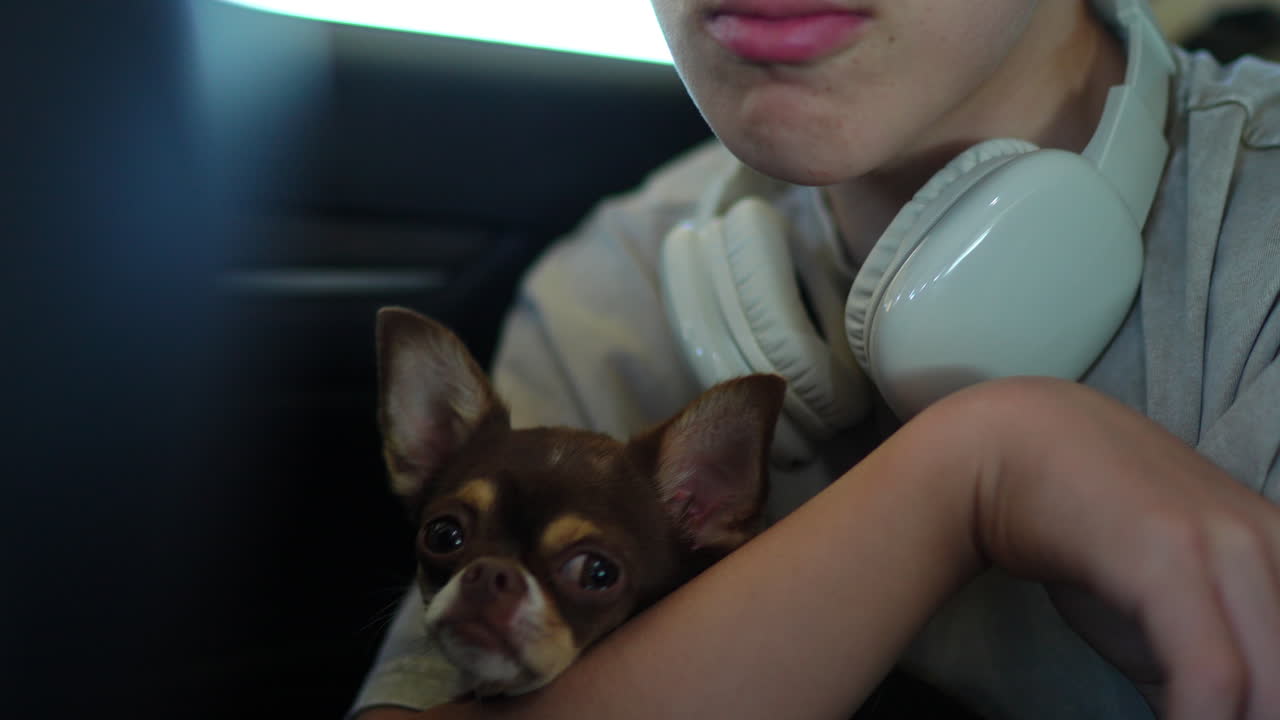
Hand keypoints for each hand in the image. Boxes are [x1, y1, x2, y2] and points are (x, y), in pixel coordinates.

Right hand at [962, 377, 1279, 719]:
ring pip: (1273, 689)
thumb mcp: (1162, 598)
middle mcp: (1271, 538)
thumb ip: (1204, 661)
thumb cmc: (1076, 526)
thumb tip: (1221, 715)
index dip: (1268, 704)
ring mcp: (1225, 544)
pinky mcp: (1172, 557)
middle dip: (1259, 719)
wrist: (1004, 446)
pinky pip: (1212, 676)